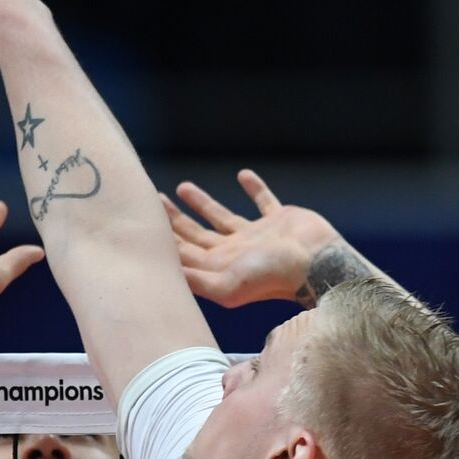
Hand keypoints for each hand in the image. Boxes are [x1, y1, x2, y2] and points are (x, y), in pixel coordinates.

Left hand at [162, 169, 341, 307]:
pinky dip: (254, 188)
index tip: (144, 218)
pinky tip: (243, 175)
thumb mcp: (225, 284)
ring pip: (221, 217)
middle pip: (195, 234)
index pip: (182, 251)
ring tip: (182, 186)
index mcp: (218, 267)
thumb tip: (158, 275)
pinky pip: (263, 201)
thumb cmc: (270, 276)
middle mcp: (233, 252)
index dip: (163, 237)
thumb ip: (193, 280)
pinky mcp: (278, 221)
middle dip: (175, 219)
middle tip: (155, 199)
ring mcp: (256, 237)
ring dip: (202, 203)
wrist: (315, 263)